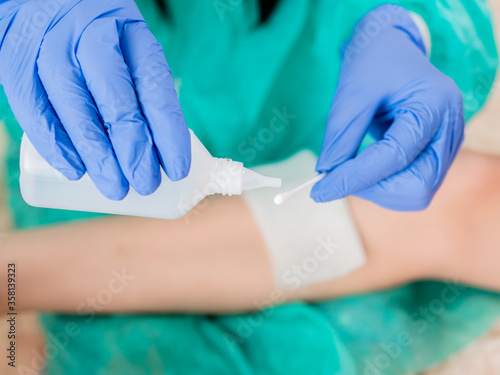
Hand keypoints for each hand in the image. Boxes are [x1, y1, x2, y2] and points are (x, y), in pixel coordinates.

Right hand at [0, 0, 190, 199]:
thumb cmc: (96, 35)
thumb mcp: (126, 47)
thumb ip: (139, 89)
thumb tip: (158, 150)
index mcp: (130, 31)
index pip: (155, 86)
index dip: (168, 132)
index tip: (178, 168)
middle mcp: (91, 33)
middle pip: (117, 100)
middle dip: (135, 151)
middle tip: (145, 184)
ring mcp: (50, 44)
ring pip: (76, 108)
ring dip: (97, 156)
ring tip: (116, 188)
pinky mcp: (15, 57)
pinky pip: (33, 107)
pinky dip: (55, 144)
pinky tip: (74, 170)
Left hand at [311, 5, 463, 210]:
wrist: (394, 50)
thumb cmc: (375, 62)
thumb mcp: (352, 90)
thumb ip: (341, 134)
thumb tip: (327, 172)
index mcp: (434, 104)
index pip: (395, 156)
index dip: (355, 177)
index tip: (320, 190)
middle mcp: (450, 129)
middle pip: (416, 185)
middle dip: (372, 188)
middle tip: (338, 176)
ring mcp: (447, 144)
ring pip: (416, 192)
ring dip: (378, 190)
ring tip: (352, 167)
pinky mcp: (436, 154)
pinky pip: (413, 185)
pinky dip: (385, 185)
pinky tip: (367, 167)